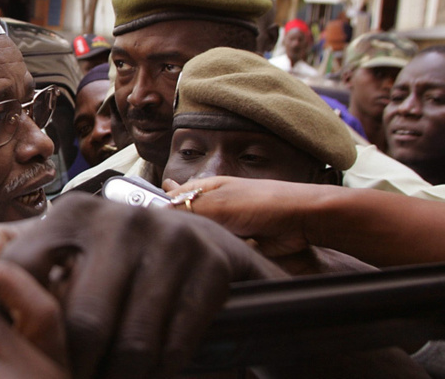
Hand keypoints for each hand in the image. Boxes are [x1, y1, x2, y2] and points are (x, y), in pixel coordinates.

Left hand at [0, 192, 287, 378]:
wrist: (201, 243)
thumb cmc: (113, 257)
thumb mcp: (62, 246)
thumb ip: (11, 257)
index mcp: (69, 214)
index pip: (21, 276)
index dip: (18, 329)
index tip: (19, 358)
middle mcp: (116, 218)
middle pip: (83, 324)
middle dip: (77, 369)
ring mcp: (166, 238)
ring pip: (131, 344)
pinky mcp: (207, 263)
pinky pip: (175, 345)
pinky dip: (159, 374)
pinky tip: (147, 377)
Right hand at [162, 176, 328, 257]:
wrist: (300, 221)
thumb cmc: (262, 202)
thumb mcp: (217, 204)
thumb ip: (186, 209)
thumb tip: (158, 215)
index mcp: (202, 189)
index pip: (169, 200)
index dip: (157, 211)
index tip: (146, 226)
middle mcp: (209, 207)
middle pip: (182, 223)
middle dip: (177, 233)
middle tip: (168, 242)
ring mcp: (222, 226)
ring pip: (198, 240)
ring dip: (197, 245)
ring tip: (189, 250)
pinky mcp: (234, 244)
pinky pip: (215, 252)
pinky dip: (213, 255)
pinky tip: (210, 256)